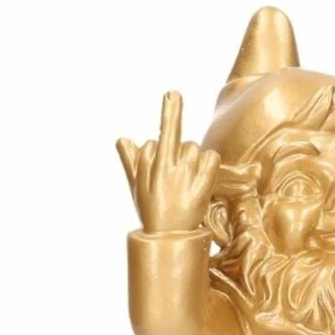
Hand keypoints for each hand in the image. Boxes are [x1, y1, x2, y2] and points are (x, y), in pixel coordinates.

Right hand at [116, 92, 219, 233]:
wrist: (169, 240)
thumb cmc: (152, 211)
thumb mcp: (137, 187)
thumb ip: (131, 161)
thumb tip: (123, 138)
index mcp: (152, 167)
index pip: (159, 136)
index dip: (168, 117)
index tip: (173, 93)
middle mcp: (169, 169)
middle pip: (177, 140)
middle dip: (177, 151)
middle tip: (174, 176)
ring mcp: (187, 177)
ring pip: (193, 148)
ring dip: (191, 158)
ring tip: (185, 182)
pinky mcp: (203, 186)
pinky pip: (211, 158)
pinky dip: (208, 164)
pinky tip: (201, 179)